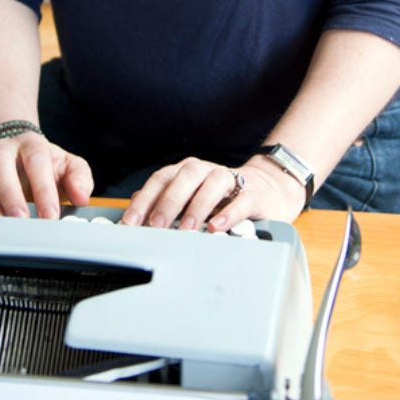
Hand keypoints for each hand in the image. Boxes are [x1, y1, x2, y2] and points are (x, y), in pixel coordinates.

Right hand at [0, 130, 92, 218]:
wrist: (17, 153)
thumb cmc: (45, 165)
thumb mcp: (69, 167)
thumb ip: (80, 179)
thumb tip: (81, 197)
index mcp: (31, 144)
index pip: (37, 160)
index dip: (43, 189)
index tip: (50, 215)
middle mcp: (3, 148)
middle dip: (8, 191)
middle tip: (20, 219)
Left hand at [120, 153, 306, 232]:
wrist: (267, 189)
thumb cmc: (222, 196)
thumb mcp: (191, 195)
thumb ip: (164, 198)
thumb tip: (134, 203)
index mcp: (187, 171)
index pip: (161, 179)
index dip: (145, 200)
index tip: (131, 222)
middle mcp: (206, 171)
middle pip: (184, 178)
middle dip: (168, 203)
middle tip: (156, 227)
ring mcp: (231, 180)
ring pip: (211, 184)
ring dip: (197, 206)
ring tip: (187, 229)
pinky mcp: (254, 194)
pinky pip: (240, 201)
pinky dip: (228, 213)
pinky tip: (217, 227)